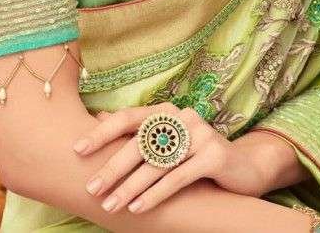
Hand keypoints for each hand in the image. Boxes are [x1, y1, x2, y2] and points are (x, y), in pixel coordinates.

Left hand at [72, 102, 268, 214]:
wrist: (242, 167)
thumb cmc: (195, 156)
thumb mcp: (167, 142)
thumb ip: (138, 131)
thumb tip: (100, 118)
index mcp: (166, 111)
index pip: (128, 118)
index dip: (102, 133)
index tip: (77, 150)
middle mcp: (182, 116)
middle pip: (139, 143)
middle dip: (112, 168)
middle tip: (91, 189)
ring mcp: (200, 133)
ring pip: (156, 164)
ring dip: (130, 187)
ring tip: (110, 205)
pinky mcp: (213, 154)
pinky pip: (177, 177)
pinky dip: (155, 194)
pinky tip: (138, 208)